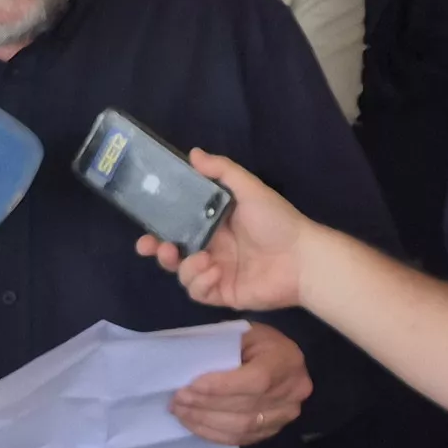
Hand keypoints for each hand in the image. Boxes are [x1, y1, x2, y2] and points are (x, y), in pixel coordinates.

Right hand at [136, 150, 310, 312]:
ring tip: (205, 260)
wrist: (302, 259)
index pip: (178, 227)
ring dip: (186, 268)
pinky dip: (202, 282)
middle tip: (154, 247)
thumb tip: (192, 153)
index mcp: (214, 225)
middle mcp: (212, 249)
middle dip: (160, 252)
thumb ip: (222, 171)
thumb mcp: (250, 189)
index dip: (159, 228)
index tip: (145, 229)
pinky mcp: (223, 294)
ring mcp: (216, 273)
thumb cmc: (277, 221)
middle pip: (174, 254)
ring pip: (183, 275)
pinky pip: (199, 292)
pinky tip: (216, 272)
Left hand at [170, 321, 312, 446]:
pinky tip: (195, 425)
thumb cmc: (259, 341)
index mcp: (287, 360)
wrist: (282, 358)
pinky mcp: (276, 429)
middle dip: (205, 405)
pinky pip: (242, 439)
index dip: (221, 387)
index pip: (256, 380)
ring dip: (205, 422)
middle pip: (246, 407)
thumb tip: (189, 370)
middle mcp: (294, 391)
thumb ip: (223, 349)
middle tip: (177, 400)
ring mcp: (287, 414)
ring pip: (242, 427)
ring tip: (180, 412)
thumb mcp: (244, 333)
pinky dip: (214, 434)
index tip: (190, 387)